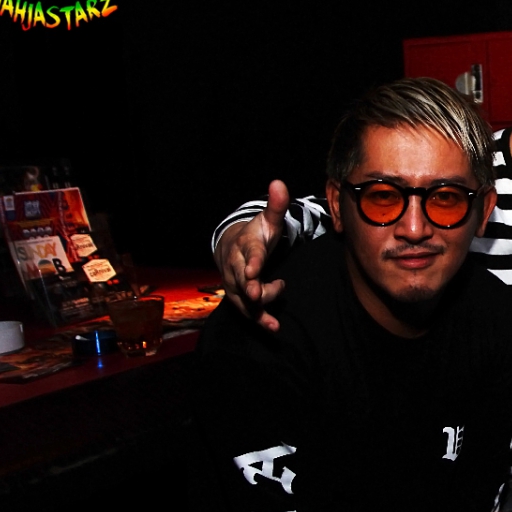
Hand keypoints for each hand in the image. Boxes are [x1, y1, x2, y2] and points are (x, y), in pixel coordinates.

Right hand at [214, 180, 289, 331]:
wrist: (232, 248)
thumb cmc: (256, 234)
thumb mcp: (267, 220)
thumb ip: (276, 206)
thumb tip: (279, 183)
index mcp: (245, 246)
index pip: (249, 254)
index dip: (252, 262)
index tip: (255, 270)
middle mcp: (237, 267)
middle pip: (242, 279)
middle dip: (249, 287)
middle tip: (257, 294)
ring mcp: (236, 284)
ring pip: (245, 298)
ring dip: (258, 308)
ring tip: (273, 320)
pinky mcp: (240, 297)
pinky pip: (248, 310)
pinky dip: (260, 320)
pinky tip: (274, 328)